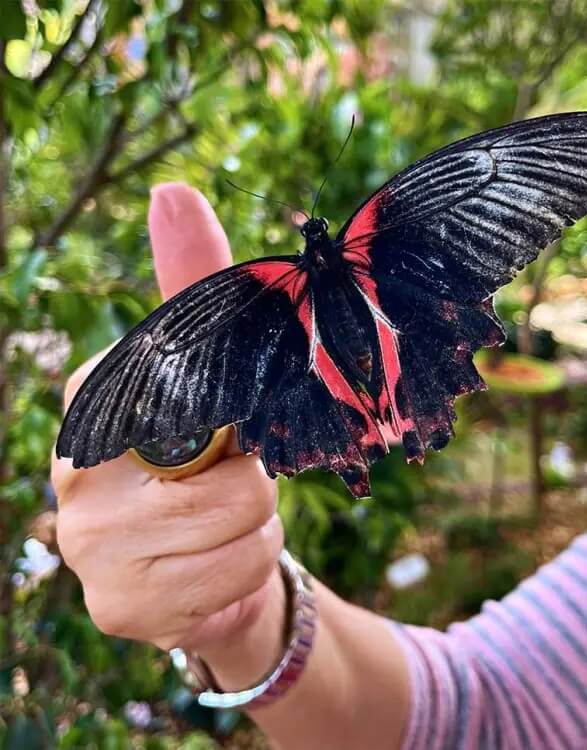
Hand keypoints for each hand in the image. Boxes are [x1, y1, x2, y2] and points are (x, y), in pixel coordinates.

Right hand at [52, 184, 285, 673]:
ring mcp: (88, 548)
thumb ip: (197, 285)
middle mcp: (74, 473)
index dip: (237, 417)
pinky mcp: (118, 607)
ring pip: (240, 526)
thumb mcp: (212, 366)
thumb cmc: (212, 453)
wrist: (211, 553)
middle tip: (222, 482)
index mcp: (93, 402)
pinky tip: (215, 566)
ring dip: (257, 525)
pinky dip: (248, 569)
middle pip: (229, 472)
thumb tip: (172, 191)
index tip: (224, 431)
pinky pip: (234, 580)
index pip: (191, 394)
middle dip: (252, 479)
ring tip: (224, 523)